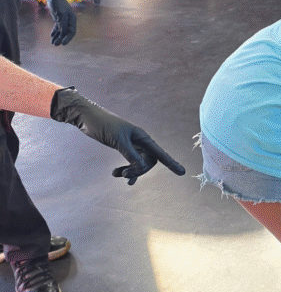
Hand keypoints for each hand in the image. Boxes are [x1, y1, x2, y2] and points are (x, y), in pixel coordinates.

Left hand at [44, 0, 76, 45]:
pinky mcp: (58, 19)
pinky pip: (57, 27)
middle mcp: (69, 21)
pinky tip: (52, 36)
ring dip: (57, 37)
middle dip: (61, 39)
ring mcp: (63, 20)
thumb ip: (62, 24)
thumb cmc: (59, 4)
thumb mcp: (61, 14)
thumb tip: (63, 33)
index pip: (72, 31)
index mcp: (72, 20)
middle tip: (56, 44)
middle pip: (66, 32)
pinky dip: (54, 32)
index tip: (63, 43)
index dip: (68, 38)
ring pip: (61, 31)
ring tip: (52, 42)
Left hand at [50, 88, 185, 184]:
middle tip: (124, 175)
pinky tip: (116, 174)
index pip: (160, 153)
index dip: (171, 163)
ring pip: (138, 163)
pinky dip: (125, 169)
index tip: (182, 172)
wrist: (86, 117)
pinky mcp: (122, 147)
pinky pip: (130, 162)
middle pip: (148, 162)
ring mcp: (131, 144)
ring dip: (129, 171)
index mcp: (142, 137)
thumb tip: (142, 167)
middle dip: (139, 171)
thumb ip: (131, 155)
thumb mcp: (118, 140)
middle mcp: (139, 141)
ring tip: (116, 174)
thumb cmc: (103, 124)